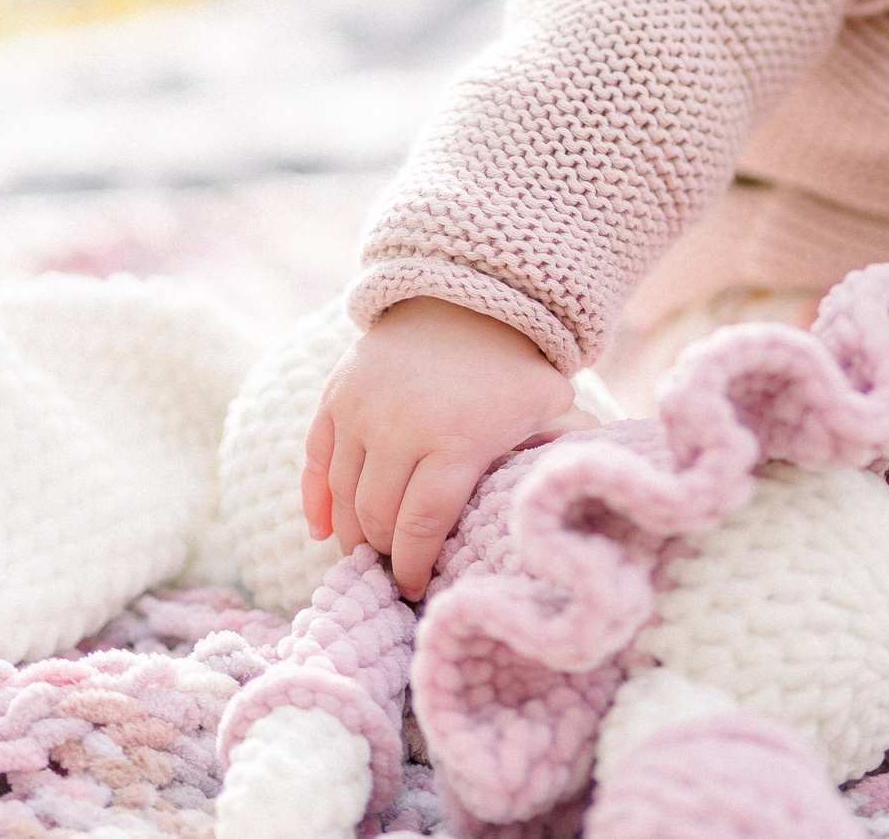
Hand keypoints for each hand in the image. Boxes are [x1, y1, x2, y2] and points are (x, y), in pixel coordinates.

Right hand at [303, 297, 595, 599]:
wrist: (463, 299)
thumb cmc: (514, 367)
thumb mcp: (548, 406)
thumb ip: (558, 452)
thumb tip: (573, 500)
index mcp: (454, 440)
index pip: (421, 526)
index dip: (414, 567)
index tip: (417, 590)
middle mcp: (399, 427)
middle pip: (376, 517)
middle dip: (384, 554)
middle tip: (395, 572)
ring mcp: (362, 410)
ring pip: (343, 495)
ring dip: (352, 533)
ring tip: (369, 554)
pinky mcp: (337, 396)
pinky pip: (314, 461)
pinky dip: (315, 500)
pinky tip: (324, 530)